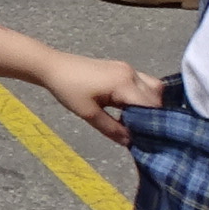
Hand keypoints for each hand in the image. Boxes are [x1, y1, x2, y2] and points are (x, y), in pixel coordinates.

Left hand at [30, 51, 163, 146]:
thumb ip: (112, 129)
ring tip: (136, 120)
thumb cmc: (68, 89)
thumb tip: (130, 142)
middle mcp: (130, 73)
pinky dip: (142, 95)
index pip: (151, 106)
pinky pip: (142, 82)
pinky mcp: (122, 68)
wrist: (53, 67)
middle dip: (153, 115)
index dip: (152, 123)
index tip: (147, 138)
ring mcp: (127, 68)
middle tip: (141, 131)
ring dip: (150, 104)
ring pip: (153, 87)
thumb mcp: (89, 114)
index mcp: (124, 83)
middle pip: (156, 97)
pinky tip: (129, 108)